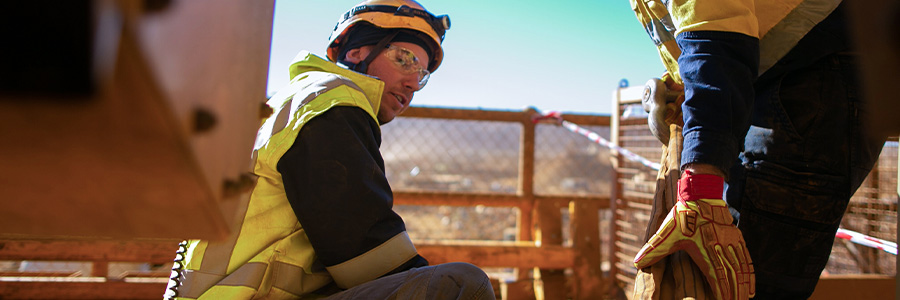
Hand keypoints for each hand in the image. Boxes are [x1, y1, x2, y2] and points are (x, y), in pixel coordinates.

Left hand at [634, 171, 754, 299]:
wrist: (700, 193)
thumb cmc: (682, 215)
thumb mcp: (666, 233)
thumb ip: (653, 250)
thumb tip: (636, 263)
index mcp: (705, 250)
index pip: (716, 276)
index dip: (721, 290)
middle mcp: (721, 247)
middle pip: (732, 275)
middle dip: (735, 291)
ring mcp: (730, 242)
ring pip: (741, 267)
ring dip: (744, 284)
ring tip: (746, 298)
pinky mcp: (736, 237)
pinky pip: (746, 257)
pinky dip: (749, 272)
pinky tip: (750, 282)